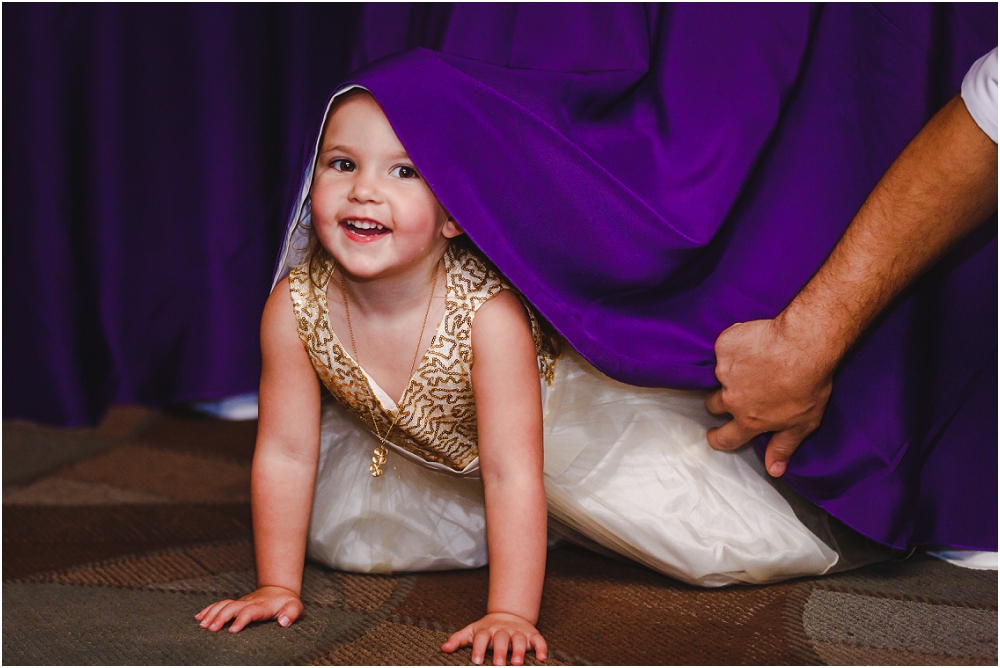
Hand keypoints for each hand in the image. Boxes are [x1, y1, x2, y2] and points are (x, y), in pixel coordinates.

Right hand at [195, 585, 302, 632]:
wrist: (279, 590)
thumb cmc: (287, 603)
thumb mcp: (296, 607)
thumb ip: (292, 614)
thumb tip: (284, 622)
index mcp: (262, 606)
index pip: (250, 611)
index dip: (241, 619)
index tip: (233, 630)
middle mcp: (249, 603)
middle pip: (232, 607)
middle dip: (221, 617)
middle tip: (211, 629)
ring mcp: (241, 602)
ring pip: (223, 605)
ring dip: (211, 613)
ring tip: (201, 625)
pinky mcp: (235, 604)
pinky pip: (220, 604)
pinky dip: (208, 610)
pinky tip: (198, 618)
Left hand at [441, 612, 547, 665]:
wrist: (509, 615)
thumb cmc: (488, 629)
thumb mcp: (472, 631)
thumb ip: (458, 640)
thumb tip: (443, 649)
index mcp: (487, 630)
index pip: (482, 638)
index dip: (479, 648)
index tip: (477, 661)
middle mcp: (502, 630)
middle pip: (501, 639)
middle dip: (500, 652)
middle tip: (498, 665)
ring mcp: (518, 632)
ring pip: (519, 640)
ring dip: (519, 651)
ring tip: (517, 663)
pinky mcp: (531, 635)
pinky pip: (538, 640)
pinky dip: (541, 648)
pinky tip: (542, 658)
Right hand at [705, 317, 835, 476]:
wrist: (804, 344)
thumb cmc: (809, 384)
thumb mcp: (803, 423)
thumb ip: (783, 446)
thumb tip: (773, 470)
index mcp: (749, 420)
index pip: (725, 438)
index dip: (717, 438)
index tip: (713, 435)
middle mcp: (732, 398)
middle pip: (713, 404)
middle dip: (721, 399)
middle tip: (739, 389)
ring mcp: (725, 371)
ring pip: (718, 374)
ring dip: (731, 370)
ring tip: (752, 361)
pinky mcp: (724, 347)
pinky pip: (723, 348)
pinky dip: (735, 346)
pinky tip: (753, 342)